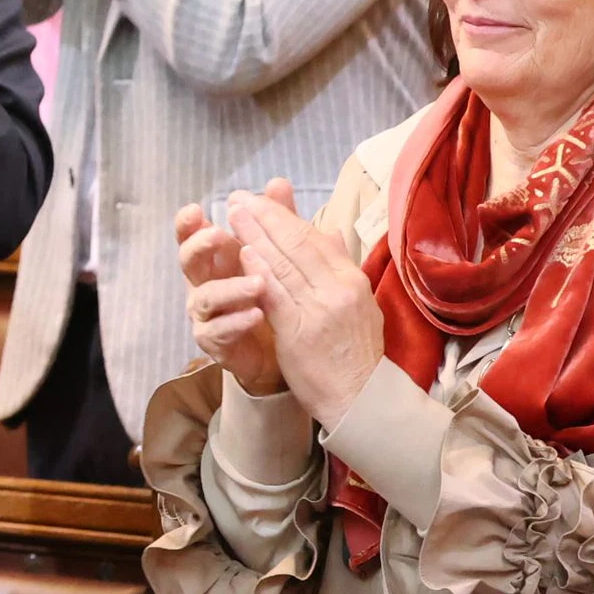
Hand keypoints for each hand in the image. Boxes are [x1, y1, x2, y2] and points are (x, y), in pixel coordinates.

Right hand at [176, 190, 284, 395]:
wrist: (286, 348)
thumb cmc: (274, 296)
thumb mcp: (281, 255)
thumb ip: (278, 221)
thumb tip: (278, 182)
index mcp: (218, 259)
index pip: (194, 236)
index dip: (189, 224)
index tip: (195, 210)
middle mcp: (206, 283)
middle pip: (188, 261)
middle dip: (199, 246)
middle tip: (218, 236)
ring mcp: (208, 314)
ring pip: (205, 297)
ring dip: (230, 288)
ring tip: (259, 283)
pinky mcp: (216, 342)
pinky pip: (218, 331)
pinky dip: (236, 322)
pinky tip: (257, 315)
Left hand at [230, 188, 384, 425]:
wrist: (360, 395)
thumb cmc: (354, 351)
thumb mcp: (359, 303)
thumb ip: (340, 267)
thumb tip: (331, 230)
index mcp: (352, 279)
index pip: (315, 238)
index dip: (285, 216)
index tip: (262, 198)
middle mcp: (339, 288)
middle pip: (298, 244)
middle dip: (266, 217)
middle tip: (239, 198)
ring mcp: (320, 307)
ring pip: (284, 263)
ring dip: (255, 235)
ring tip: (233, 214)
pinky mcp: (300, 329)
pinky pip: (276, 294)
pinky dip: (259, 271)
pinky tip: (243, 253)